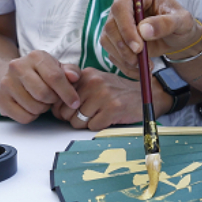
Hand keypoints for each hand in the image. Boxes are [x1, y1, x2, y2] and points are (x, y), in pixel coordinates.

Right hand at [0, 50, 81, 122]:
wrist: (16, 75)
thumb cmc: (44, 73)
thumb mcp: (60, 68)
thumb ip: (71, 71)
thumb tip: (74, 77)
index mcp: (36, 57)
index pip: (54, 77)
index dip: (68, 93)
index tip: (75, 103)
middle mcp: (17, 67)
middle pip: (43, 94)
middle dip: (53, 100)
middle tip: (54, 98)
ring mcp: (6, 82)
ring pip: (33, 107)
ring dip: (43, 108)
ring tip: (42, 101)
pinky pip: (22, 117)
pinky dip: (32, 116)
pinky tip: (32, 107)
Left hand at [50, 68, 168, 130]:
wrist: (148, 94)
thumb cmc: (117, 92)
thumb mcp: (96, 82)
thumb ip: (76, 89)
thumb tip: (53, 107)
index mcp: (86, 75)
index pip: (58, 98)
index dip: (63, 109)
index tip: (73, 110)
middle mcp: (94, 82)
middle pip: (65, 112)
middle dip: (74, 118)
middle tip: (89, 115)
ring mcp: (104, 95)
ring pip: (77, 121)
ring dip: (87, 124)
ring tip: (100, 115)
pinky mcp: (113, 109)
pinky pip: (92, 126)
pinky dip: (99, 126)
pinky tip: (109, 118)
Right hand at [99, 0, 200, 76]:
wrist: (178, 36)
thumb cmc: (181, 23)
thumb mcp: (182, 22)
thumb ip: (166, 23)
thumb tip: (144, 30)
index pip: (121, 6)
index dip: (126, 27)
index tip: (138, 47)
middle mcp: (124, 3)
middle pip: (111, 25)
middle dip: (124, 47)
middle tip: (140, 61)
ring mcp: (117, 20)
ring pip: (107, 39)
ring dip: (124, 57)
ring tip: (144, 66)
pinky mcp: (115, 36)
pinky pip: (111, 51)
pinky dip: (124, 64)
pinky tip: (140, 69)